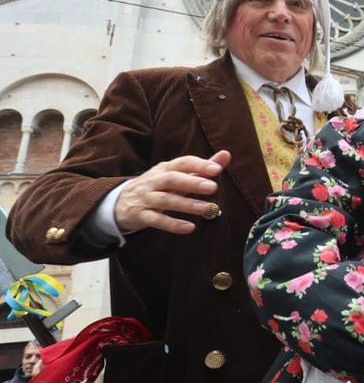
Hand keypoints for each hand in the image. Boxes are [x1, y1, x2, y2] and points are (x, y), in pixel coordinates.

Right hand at [114, 150, 230, 234]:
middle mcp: (154, 181)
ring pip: (165, 200)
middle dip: (192, 183)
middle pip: (172, 179)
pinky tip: (189, 228)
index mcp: (165, 168)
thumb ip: (201, 167)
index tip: (217, 169)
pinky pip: (156, 220)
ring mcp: (146, 198)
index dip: (199, 165)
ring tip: (208, 209)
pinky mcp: (141, 215)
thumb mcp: (177, 175)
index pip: (182, 162)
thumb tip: (226, 154)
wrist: (119, 201)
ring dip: (187, 205)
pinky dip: (172, 224)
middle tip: (213, 188)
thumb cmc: (157, 186)